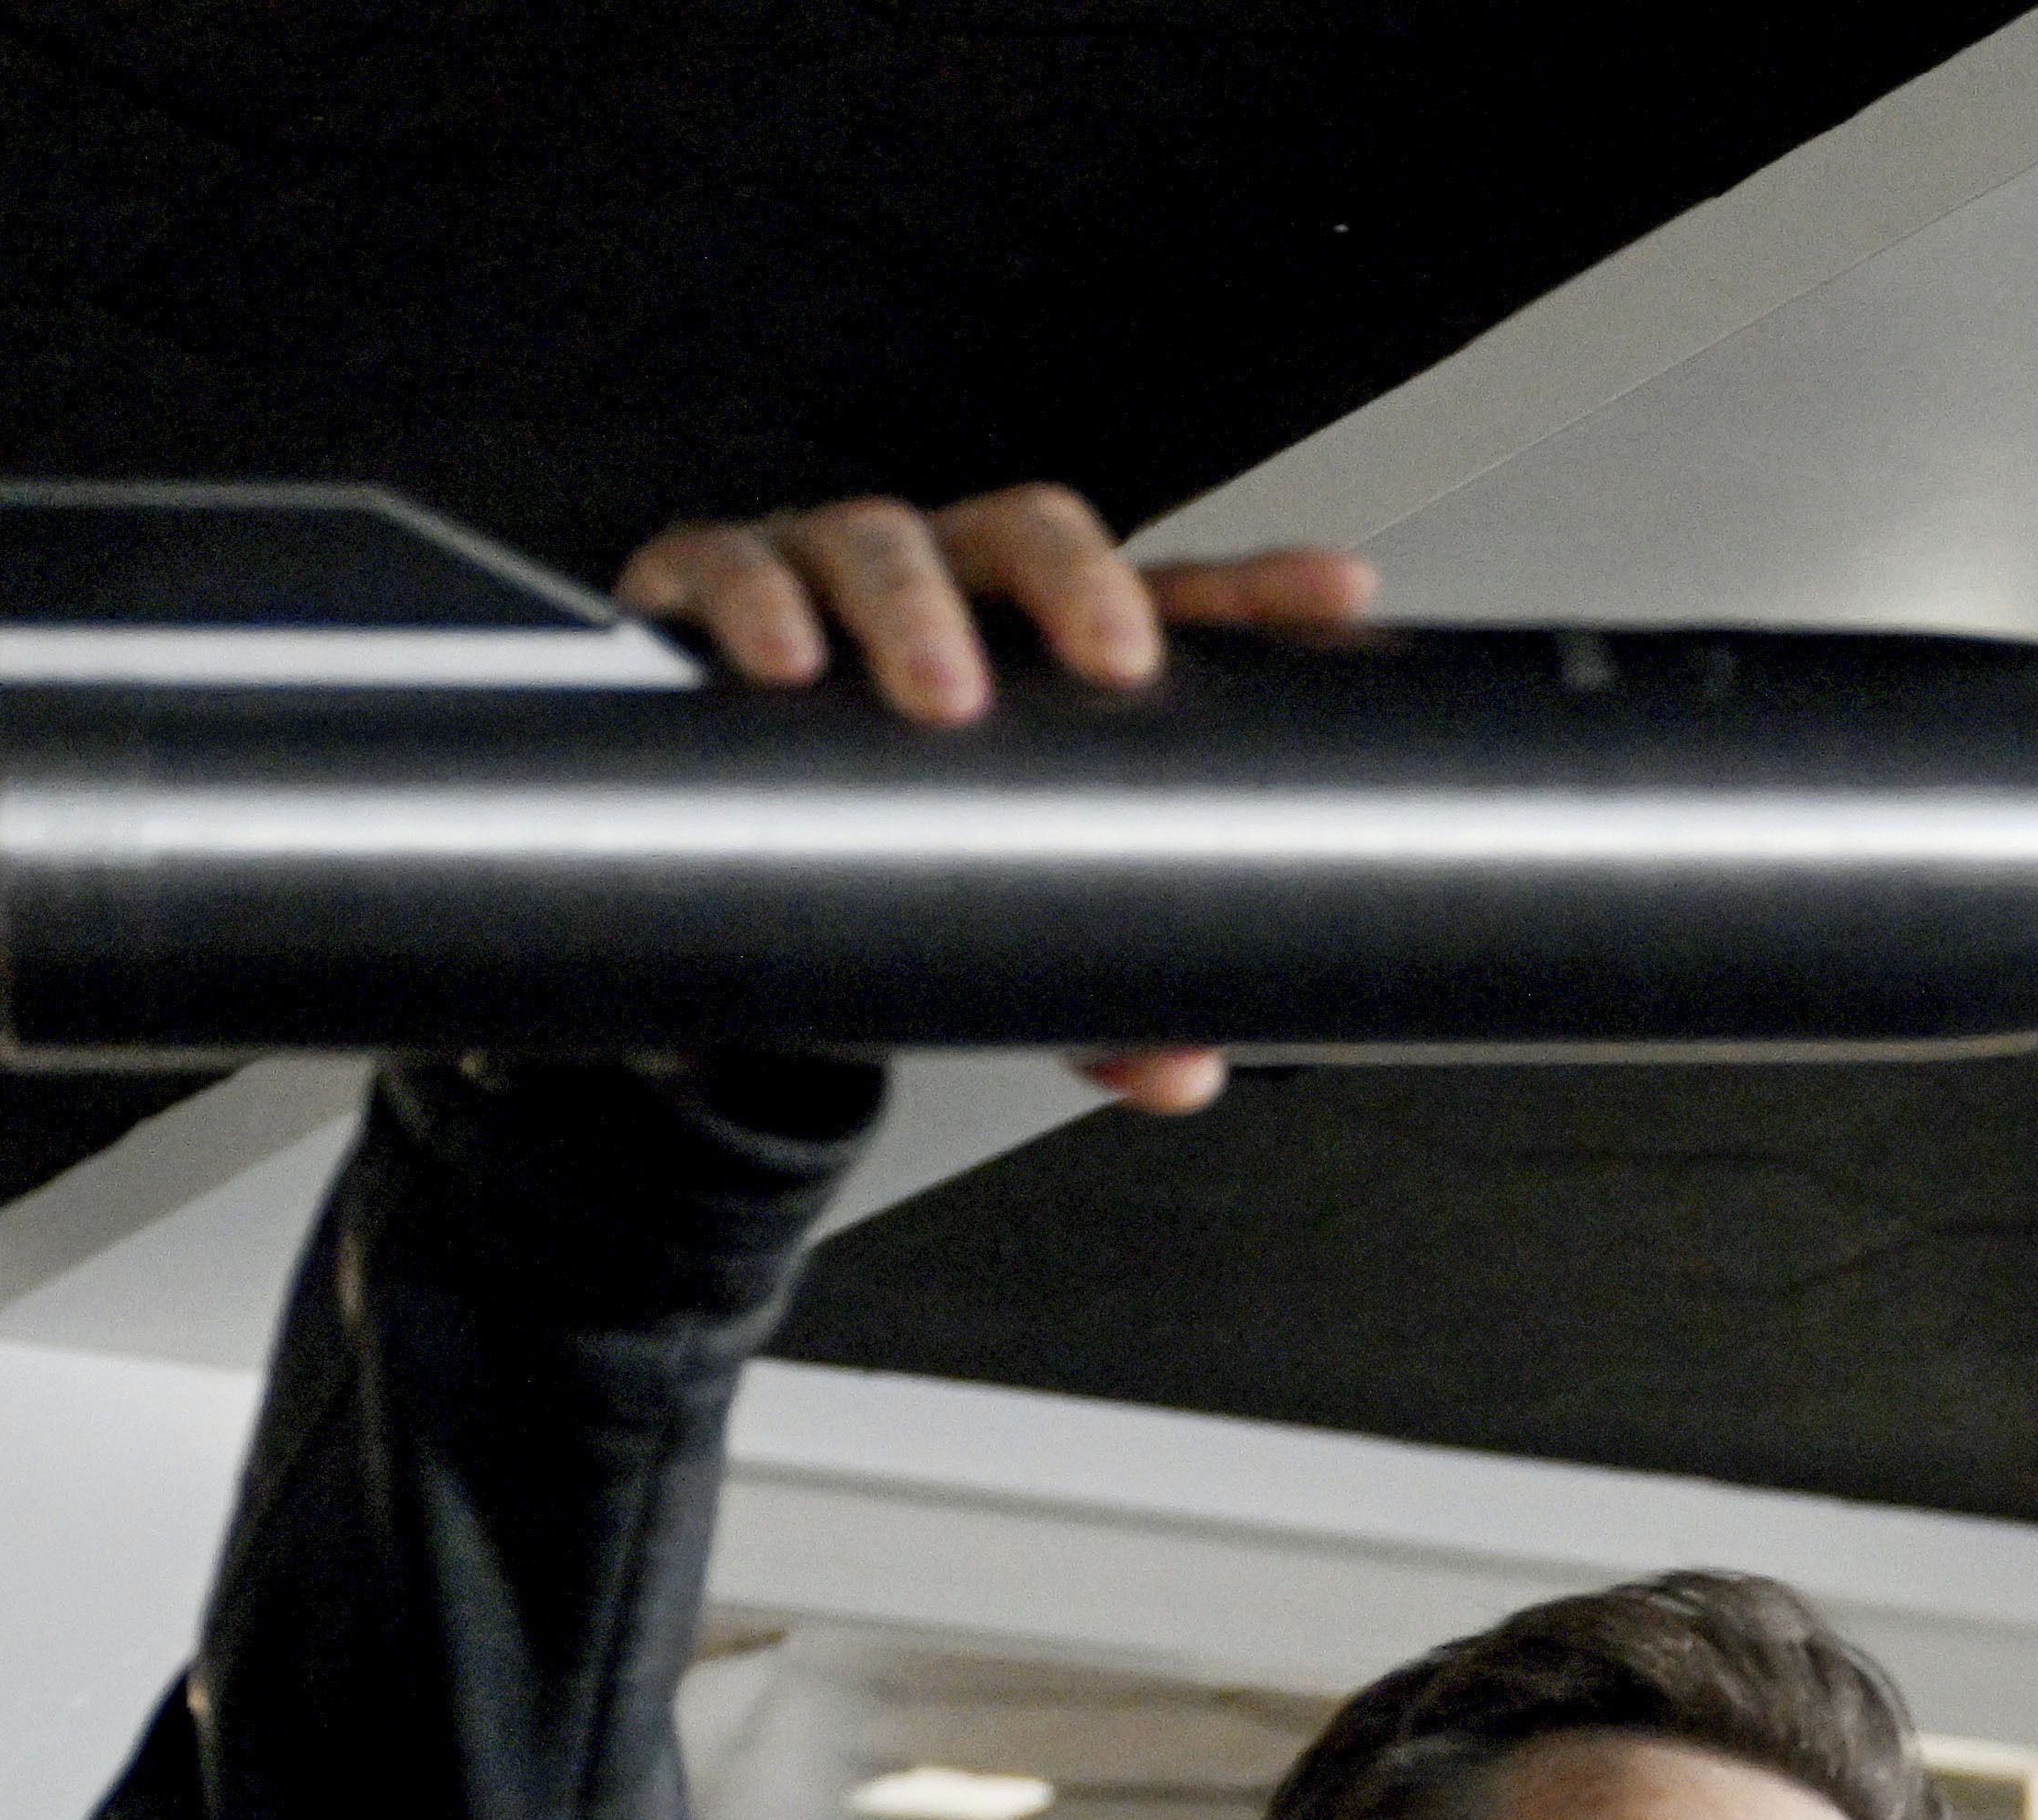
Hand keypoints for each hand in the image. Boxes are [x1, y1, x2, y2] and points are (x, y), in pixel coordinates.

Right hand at [605, 484, 1376, 1108]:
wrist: (710, 868)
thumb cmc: (877, 852)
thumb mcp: (995, 925)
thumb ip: (1094, 997)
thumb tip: (1181, 1069)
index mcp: (1036, 644)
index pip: (1164, 599)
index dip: (1253, 592)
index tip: (1337, 598)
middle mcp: (940, 587)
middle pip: (1023, 532)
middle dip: (1076, 580)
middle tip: (1114, 662)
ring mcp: (821, 579)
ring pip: (876, 538)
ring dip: (912, 605)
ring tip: (939, 689)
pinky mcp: (699, 596)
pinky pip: (720, 570)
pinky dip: (750, 605)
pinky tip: (777, 662)